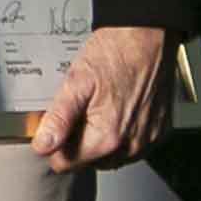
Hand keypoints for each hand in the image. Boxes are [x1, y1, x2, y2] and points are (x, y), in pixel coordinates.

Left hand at [32, 25, 171, 171]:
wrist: (148, 36)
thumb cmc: (116, 53)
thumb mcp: (77, 82)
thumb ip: (58, 118)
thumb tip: (42, 145)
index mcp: (108, 138)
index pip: (66, 164)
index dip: (55, 144)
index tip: (56, 124)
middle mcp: (131, 146)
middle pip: (89, 162)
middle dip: (78, 141)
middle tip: (79, 108)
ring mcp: (147, 141)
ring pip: (110, 158)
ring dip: (100, 140)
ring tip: (99, 106)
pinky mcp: (158, 133)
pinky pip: (132, 147)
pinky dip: (121, 134)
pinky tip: (117, 109)